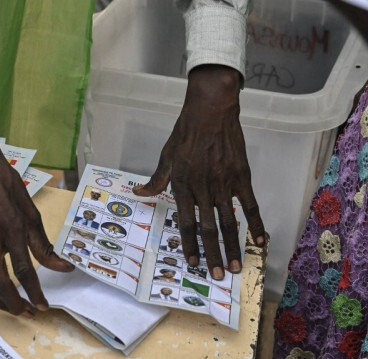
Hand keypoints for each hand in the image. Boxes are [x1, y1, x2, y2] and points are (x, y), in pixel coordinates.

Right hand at [0, 135, 73, 315]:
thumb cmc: (8, 191)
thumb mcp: (33, 215)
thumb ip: (44, 246)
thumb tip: (64, 268)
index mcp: (12, 228)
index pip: (24, 270)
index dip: (34, 292)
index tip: (42, 306)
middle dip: (14, 304)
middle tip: (26, 312)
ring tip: (10, 305)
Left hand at [133, 65, 265, 279]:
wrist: (210, 111)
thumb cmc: (185, 133)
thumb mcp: (166, 156)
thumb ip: (156, 180)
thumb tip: (139, 193)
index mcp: (183, 186)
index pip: (186, 223)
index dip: (190, 245)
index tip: (192, 264)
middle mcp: (203, 189)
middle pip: (208, 228)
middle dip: (212, 254)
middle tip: (218, 275)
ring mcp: (224, 184)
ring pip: (228, 221)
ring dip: (232, 246)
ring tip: (236, 266)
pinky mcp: (241, 176)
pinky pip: (250, 204)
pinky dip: (255, 222)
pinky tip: (259, 240)